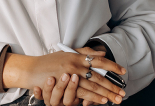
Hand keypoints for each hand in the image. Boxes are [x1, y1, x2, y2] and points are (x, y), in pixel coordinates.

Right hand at [3, 48, 125, 104]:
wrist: (31, 70)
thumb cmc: (49, 62)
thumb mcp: (67, 54)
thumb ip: (84, 52)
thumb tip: (101, 53)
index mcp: (77, 56)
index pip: (99, 60)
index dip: (112, 66)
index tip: (123, 72)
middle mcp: (76, 64)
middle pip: (99, 76)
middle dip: (112, 85)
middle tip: (122, 91)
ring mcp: (70, 74)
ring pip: (93, 86)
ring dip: (106, 93)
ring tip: (116, 98)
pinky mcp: (65, 85)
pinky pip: (82, 93)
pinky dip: (93, 97)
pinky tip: (102, 100)